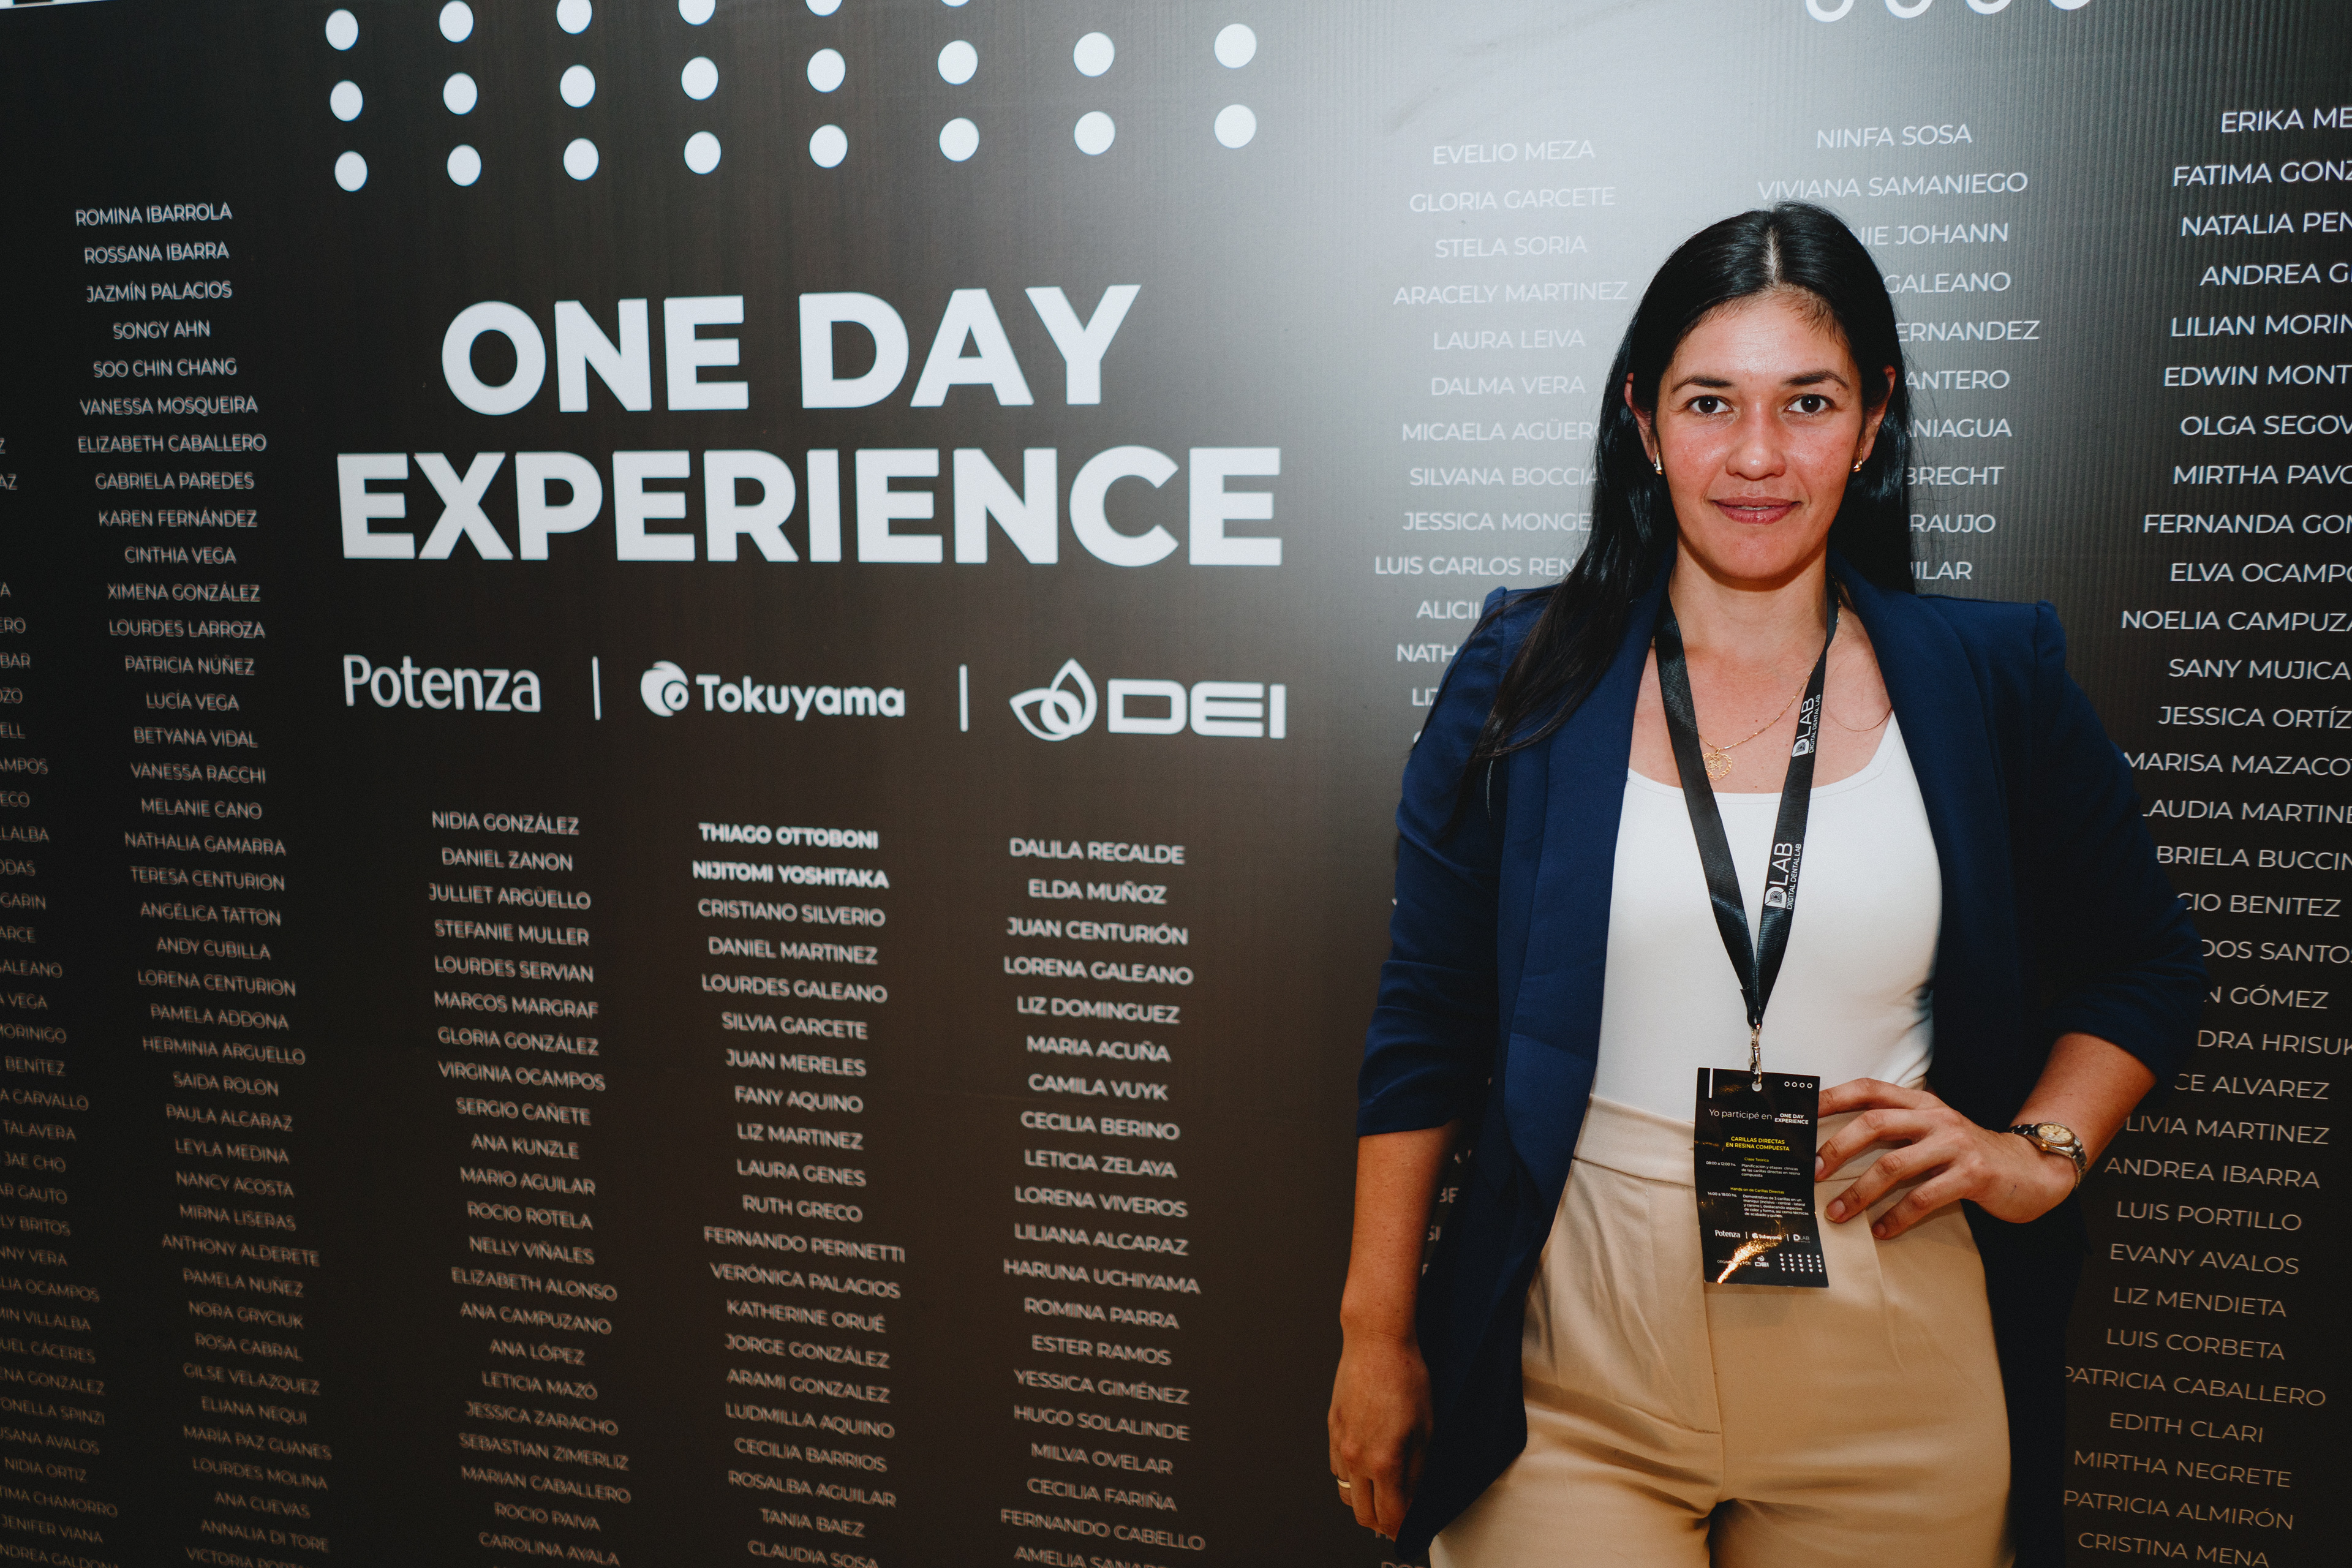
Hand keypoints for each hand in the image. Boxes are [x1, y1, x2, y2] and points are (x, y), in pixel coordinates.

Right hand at [1327, 1326, 1431, 1539]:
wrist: (1376, 1343)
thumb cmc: (1405, 1377)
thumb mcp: (1427, 1430)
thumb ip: (1418, 1471)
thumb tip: (1415, 1496)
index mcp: (1384, 1462)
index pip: (1390, 1518)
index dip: (1403, 1530)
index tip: (1411, 1530)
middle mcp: (1357, 1458)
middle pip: (1364, 1514)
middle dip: (1383, 1522)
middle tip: (1400, 1516)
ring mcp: (1340, 1444)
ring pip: (1346, 1493)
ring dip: (1364, 1499)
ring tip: (1383, 1490)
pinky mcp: (1332, 1429)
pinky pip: (1337, 1467)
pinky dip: (1351, 1475)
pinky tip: (1367, 1462)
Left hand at [1813, 1078, 2076, 1238]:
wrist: (2032, 1171)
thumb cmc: (1968, 1155)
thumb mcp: (1933, 1132)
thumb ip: (1897, 1130)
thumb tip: (1837, 1147)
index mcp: (1921, 1103)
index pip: (1869, 1089)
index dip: (1833, 1096)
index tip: (1802, 1112)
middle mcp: (1936, 1118)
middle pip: (1875, 1123)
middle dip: (1838, 1148)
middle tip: (1813, 1173)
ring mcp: (1955, 1144)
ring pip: (1894, 1165)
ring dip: (1860, 1192)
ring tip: (1838, 1213)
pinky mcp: (1972, 1175)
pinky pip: (1924, 1197)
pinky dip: (1897, 1216)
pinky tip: (1881, 1230)